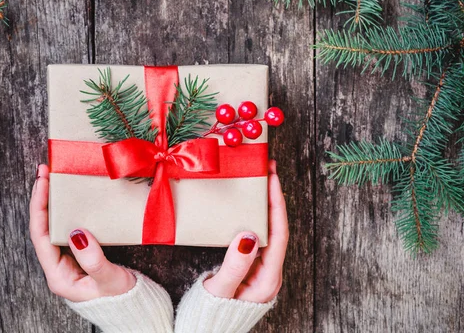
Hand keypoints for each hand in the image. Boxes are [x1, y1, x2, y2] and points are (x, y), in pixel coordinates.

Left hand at [30, 164, 135, 301]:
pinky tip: (69, 196)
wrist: (133, 308)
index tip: (43, 183)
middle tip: (45, 170)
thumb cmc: (121, 298)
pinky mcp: (78, 254)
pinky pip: (66, 227)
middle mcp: (57, 266)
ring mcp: (67, 260)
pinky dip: (65, 210)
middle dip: (41, 198)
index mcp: (58, 276)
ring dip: (52, 202)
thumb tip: (77, 234)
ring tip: (53, 177)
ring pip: (53, 226)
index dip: (39, 207)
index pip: (41, 236)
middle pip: (42, 227)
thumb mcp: (109, 279)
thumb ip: (93, 260)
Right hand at [203, 160, 288, 302]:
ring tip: (260, 180)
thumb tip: (248, 236)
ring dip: (266, 204)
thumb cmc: (213, 314)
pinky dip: (255, 215)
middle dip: (274, 197)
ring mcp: (262, 269)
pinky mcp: (252, 266)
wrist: (207, 329)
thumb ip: (234, 267)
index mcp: (268, 279)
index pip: (279, 234)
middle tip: (267, 169)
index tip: (272, 179)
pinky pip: (258, 235)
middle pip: (278, 228)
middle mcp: (270, 272)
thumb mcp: (220, 291)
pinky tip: (248, 204)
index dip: (276, 204)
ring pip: (269, 230)